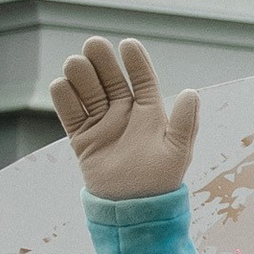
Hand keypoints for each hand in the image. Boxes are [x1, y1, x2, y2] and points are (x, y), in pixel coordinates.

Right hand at [48, 38, 199, 201]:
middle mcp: (124, 114)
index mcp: (150, 113)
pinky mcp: (83, 138)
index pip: (142, 80)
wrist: (133, 209)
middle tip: (94, 45)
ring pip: (89, 92)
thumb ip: (186, 122)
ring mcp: (102, 124)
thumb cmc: (161, 181)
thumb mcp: (178, 151)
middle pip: (111, 80)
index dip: (135, 62)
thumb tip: (192, 92)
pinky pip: (71, 114)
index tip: (127, 44)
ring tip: (76, 63)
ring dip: (82, 75)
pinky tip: (61, 85)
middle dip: (103, 62)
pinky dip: (64, 98)